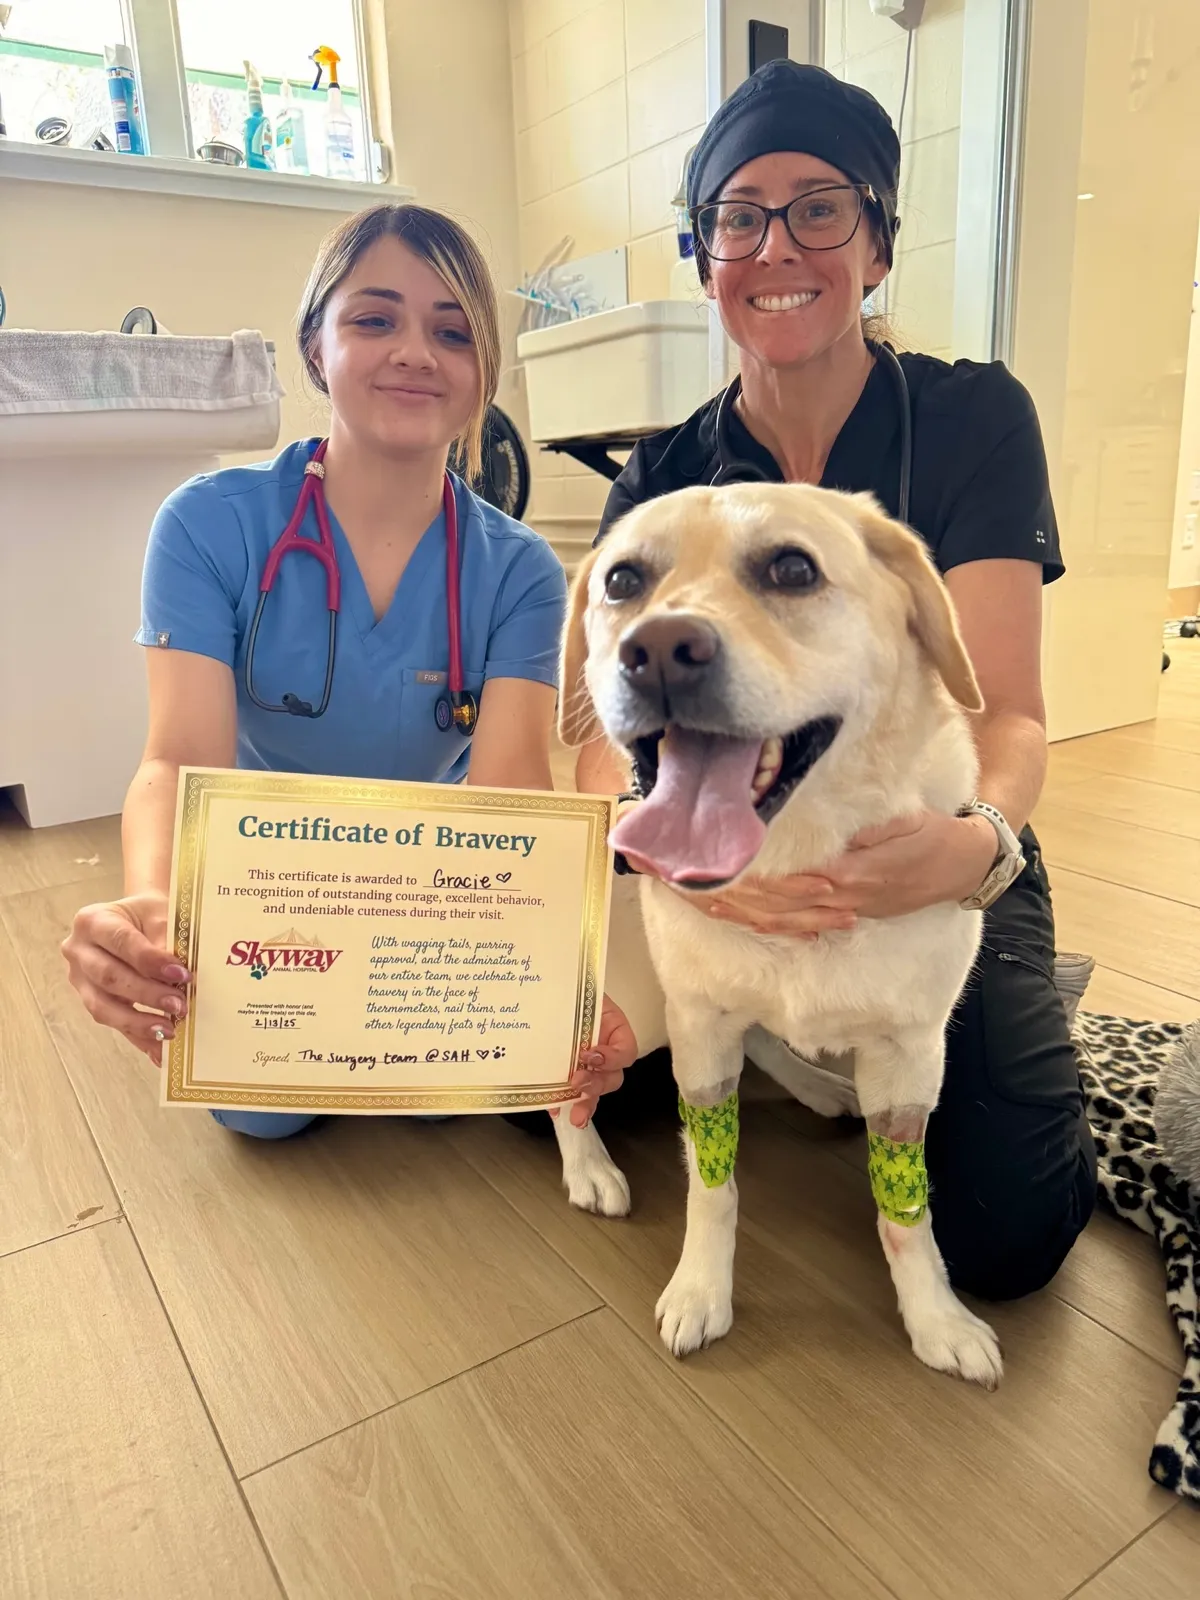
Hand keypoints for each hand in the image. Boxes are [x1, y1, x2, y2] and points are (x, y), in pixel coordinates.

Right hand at [61, 891, 188, 1065]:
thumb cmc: (148, 915)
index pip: (120, 941)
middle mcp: (78, 951)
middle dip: (146, 994)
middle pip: (108, 977)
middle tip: (179, 1005)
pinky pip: (113, 1023)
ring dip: (139, 1022)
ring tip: (169, 1030)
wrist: (138, 919)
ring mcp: (81, 979)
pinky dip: (138, 1037)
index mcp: (92, 921)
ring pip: (103, 1007)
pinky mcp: (92, 1001)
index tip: (181, 974)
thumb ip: (167, 940)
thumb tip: (180, 977)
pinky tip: (159, 1050)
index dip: (149, 960)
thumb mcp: (159, 914)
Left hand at [555, 993, 638, 1126]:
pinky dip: (561, 1102)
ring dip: (585, 1103)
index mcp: (614, 1030)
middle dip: (596, 1086)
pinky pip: (570, 1094)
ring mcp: (588, 1065)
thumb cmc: (571, 987)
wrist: (550, 989)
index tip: (590, 1054)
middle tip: (578, 1083)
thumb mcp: (584, 992)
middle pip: (612, 1077)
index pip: (626, 1051)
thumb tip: (576, 1011)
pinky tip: (553, 1108)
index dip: (612, 1058)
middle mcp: (605, 1051)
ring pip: (595, 1091)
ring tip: (574, 1115)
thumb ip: (586, 1003)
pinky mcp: (568, 1074)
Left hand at [703, 811, 997, 936]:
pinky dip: (770, 924)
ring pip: (784, 919)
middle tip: (688, 886)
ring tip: (702, 903)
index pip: (786, 880)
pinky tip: (744, 918)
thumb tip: (819, 825)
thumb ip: (859, 826)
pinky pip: (802, 924)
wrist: (962, 866)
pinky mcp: (850, 912)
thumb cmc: (929, 833)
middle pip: (775, 904)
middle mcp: (842, 896)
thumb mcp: (900, 819)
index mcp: (849, 872)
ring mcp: (845, 909)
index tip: (713, 867)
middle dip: (731, 897)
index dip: (747, 876)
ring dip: (742, 913)